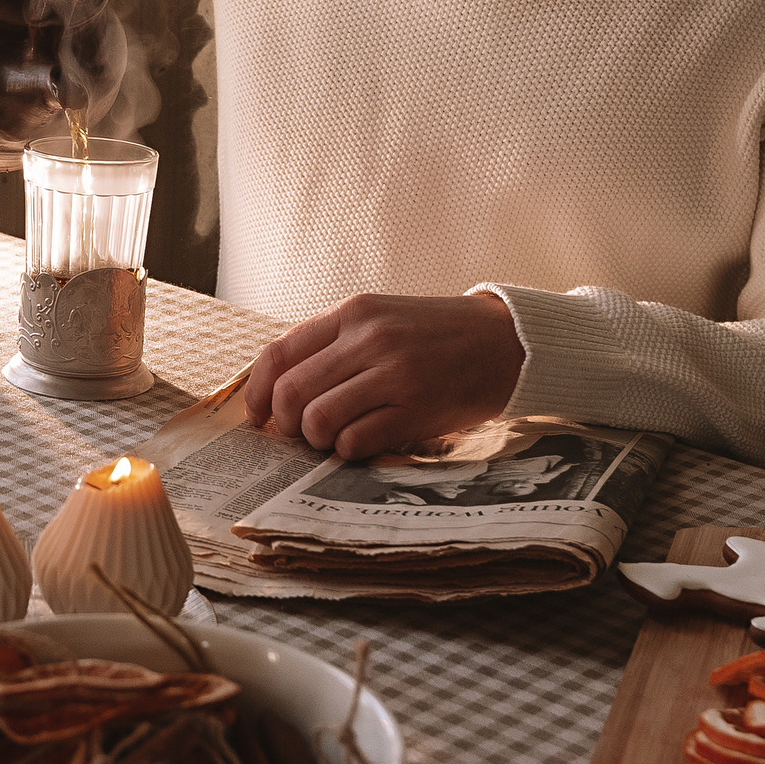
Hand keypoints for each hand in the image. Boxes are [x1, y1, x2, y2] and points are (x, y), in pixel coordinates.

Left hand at [242, 292, 524, 459]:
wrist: (507, 342)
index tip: (258, 417)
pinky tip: (363, 443)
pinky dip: (348, 450)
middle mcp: (368, 339)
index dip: (257, 393)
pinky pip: (355, 441)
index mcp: (352, 313)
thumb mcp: (381, 319)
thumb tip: (279, 390)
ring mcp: (393, 374)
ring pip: (317, 420)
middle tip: (300, 434)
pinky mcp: (417, 409)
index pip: (278, 354)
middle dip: (285, 424)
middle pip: (290, 393)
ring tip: (335, 438)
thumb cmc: (436, 336)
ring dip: (317, 440)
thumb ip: (334, 343)